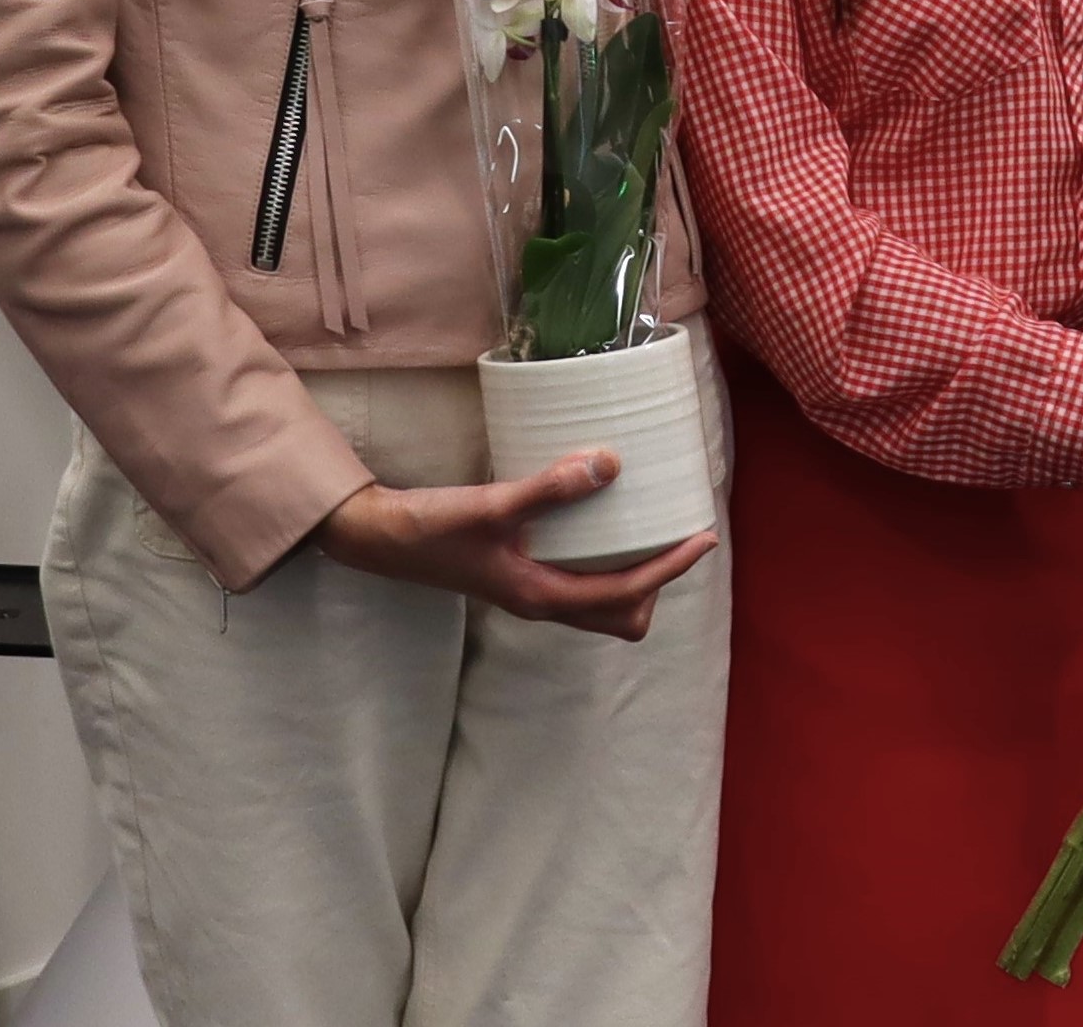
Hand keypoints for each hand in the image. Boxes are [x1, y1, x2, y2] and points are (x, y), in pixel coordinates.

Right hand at [309, 452, 715, 641]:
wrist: (378, 538)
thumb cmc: (430, 527)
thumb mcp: (491, 505)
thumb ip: (549, 488)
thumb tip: (610, 464)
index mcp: (539, 596)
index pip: (625, 595)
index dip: (670, 569)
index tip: (704, 538)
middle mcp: (540, 602)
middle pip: (620, 617)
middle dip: (657, 585)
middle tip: (677, 534)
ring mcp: (528, 592)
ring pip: (600, 605)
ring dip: (632, 578)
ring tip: (650, 528)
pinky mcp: (518, 575)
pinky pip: (579, 582)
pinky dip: (604, 562)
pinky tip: (602, 521)